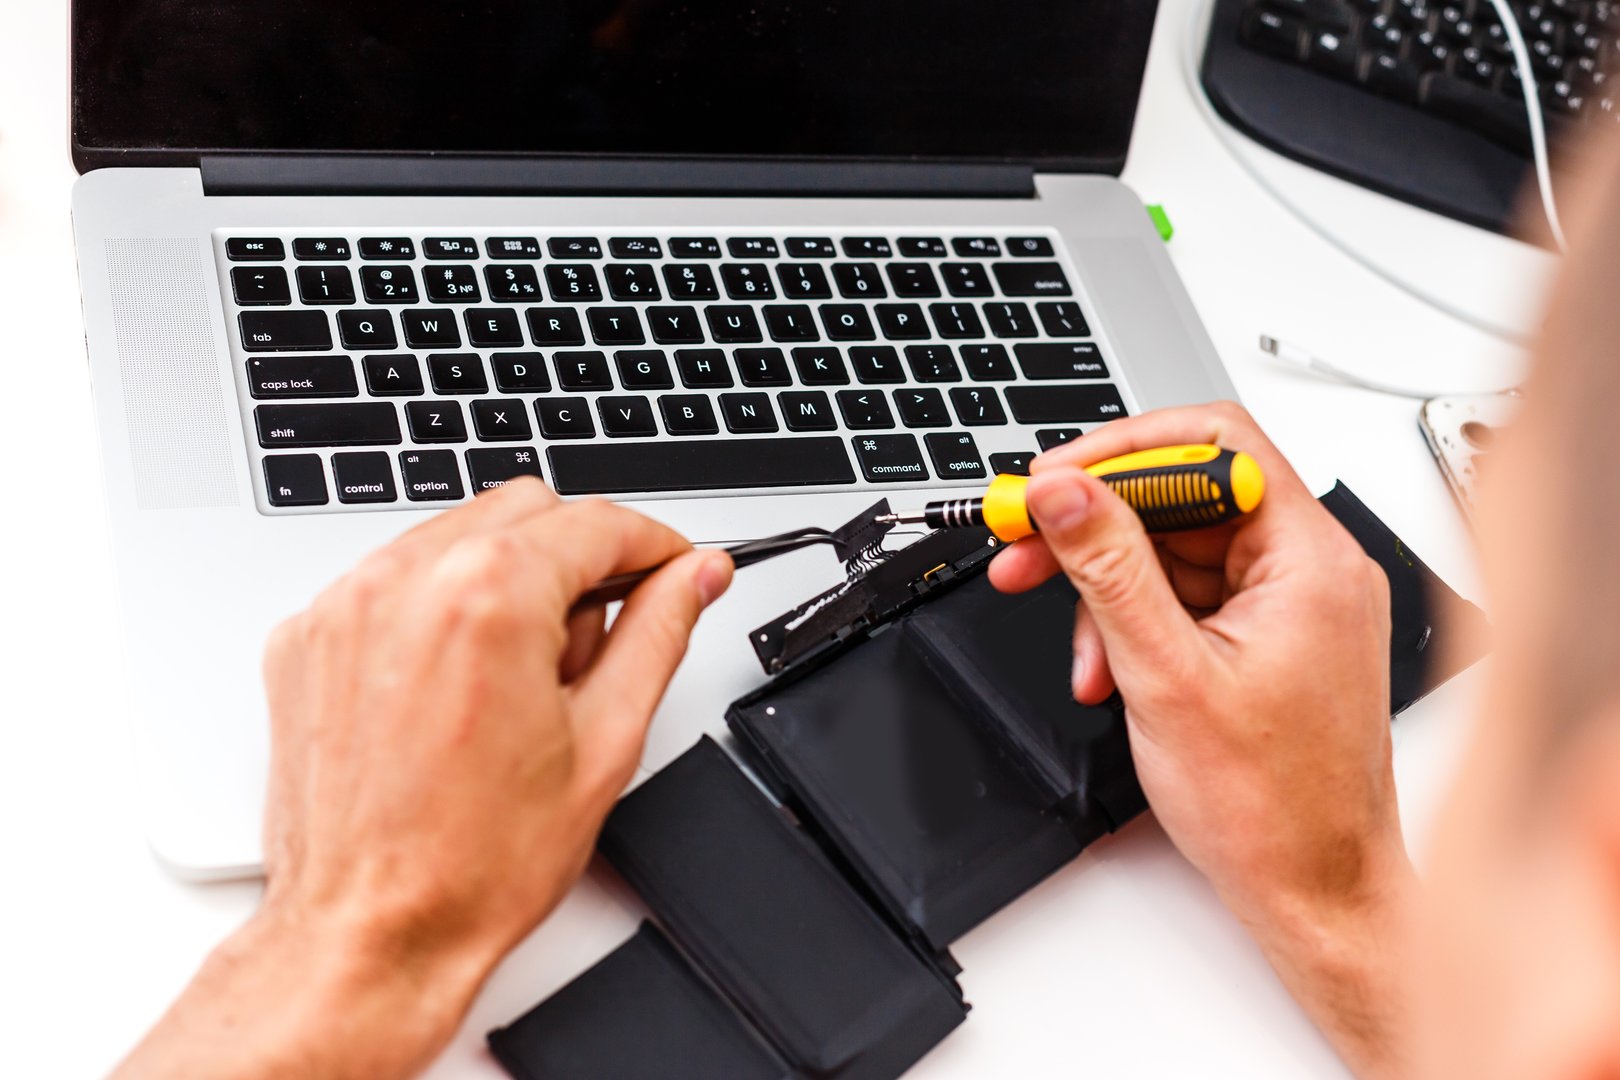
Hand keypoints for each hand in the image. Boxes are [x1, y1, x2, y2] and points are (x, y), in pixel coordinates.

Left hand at [114, 479, 732, 1079]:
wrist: (369, 933)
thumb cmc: (472, 865)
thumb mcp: (605, 742)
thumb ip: (657, 634)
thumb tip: (693, 578)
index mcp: (487, 598)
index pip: (597, 523)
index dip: (656, 546)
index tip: (676, 569)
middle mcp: (405, 583)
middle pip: (527, 510)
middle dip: (579, 560)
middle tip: (597, 645)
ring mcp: (345, 606)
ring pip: (458, 536)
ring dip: (508, 578)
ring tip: (522, 679)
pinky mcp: (307, 636)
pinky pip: (396, 578)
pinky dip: (440, 606)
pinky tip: (460, 685)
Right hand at [989, 404, 1412, 1077]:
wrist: (1314, 892)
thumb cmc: (1273, 809)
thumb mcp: (1165, 676)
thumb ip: (1108, 570)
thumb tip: (1064, 493)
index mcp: (1309, 560)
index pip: (1214, 443)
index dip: (1121, 450)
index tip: (1053, 482)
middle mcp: (1311, 569)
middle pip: (1185, 496)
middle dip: (1097, 525)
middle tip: (1024, 545)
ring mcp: (1292, 605)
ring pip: (1177, 551)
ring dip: (1109, 589)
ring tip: (1077, 646)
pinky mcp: (1271, 637)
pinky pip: (1188, 598)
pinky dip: (1137, 623)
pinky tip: (1107, 669)